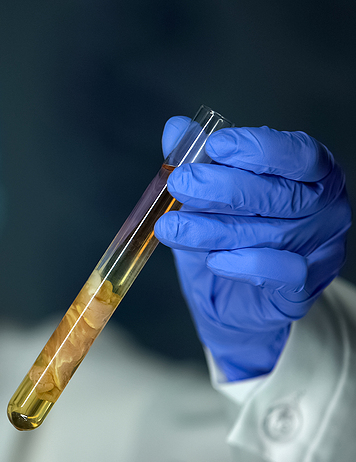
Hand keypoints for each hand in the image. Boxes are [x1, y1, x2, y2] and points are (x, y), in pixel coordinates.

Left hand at [154, 117, 350, 380]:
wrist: (233, 296)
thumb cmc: (229, 232)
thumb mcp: (207, 193)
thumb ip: (195, 158)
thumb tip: (175, 129)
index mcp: (311, 171)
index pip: (297, 153)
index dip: (257, 147)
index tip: (214, 146)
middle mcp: (326, 205)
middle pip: (281, 194)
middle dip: (224, 188)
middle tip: (180, 184)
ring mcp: (322, 246)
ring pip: (274, 233)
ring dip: (217, 230)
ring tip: (171, 227)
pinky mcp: (307, 285)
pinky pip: (284, 271)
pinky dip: (246, 263)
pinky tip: (214, 259)